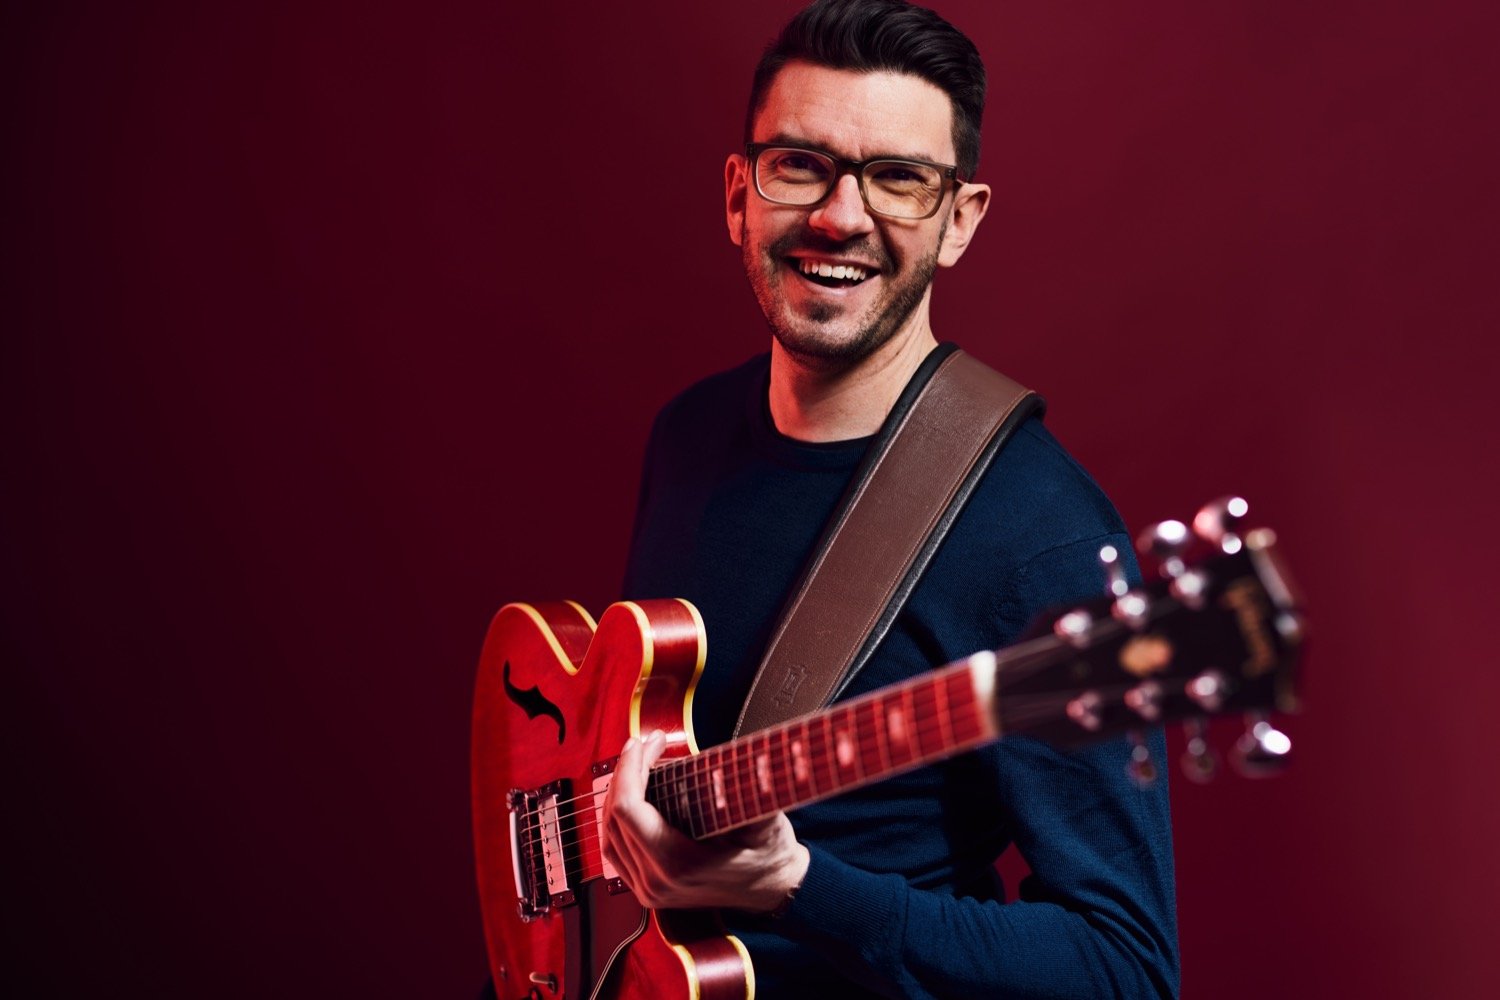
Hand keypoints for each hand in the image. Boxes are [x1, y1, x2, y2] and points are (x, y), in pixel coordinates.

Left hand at [601, 729, 810, 912]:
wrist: (773, 889)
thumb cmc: (769, 854)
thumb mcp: (765, 819)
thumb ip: (750, 790)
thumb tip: (747, 757)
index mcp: (677, 864)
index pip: (628, 809)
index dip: (629, 769)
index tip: (642, 743)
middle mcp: (656, 882)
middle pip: (614, 818)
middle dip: (625, 773)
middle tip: (646, 744)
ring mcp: (649, 890)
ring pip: (610, 834)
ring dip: (618, 793)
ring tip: (637, 762)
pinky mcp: (648, 890)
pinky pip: (616, 850)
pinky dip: (617, 818)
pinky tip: (631, 794)